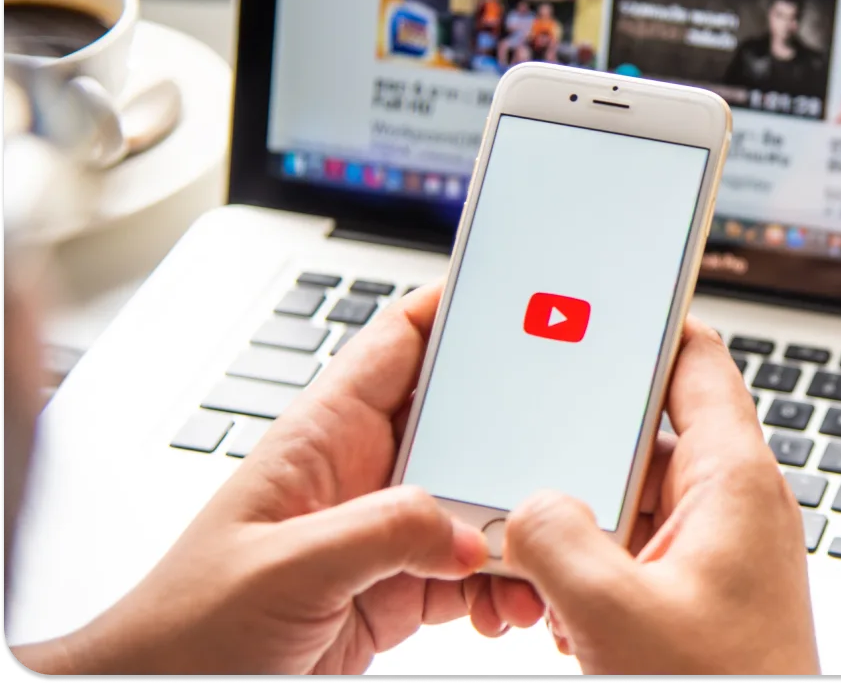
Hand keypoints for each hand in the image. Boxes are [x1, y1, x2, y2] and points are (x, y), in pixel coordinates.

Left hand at [16, 285, 544, 674]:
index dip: (460, 307)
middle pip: (466, 423)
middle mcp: (361, 474)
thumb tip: (468, 529)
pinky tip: (511, 602)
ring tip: (541, 554)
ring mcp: (384, 532)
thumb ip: (378, 534)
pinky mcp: (399, 588)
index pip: (400, 342)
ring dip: (521, 527)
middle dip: (522, 435)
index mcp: (322, 437)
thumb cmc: (184, 630)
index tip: (526, 295)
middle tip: (570, 448)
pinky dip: (506, 585)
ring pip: (482, 503)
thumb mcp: (282, 568)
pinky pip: (476, 570)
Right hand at [504, 317, 818, 674]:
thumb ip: (556, 540)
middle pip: (650, 430)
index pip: (697, 360)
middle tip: (528, 436)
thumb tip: (530, 507)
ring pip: (635, 496)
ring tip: (539, 541)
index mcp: (735, 481)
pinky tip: (561, 599)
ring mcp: (718, 551)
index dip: (646, 323)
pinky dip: (595, 562)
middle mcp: (734, 506)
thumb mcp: (614, 614)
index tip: (595, 301)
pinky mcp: (702, 593)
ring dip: (582, 515)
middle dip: (584, 440)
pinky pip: (639, 548)